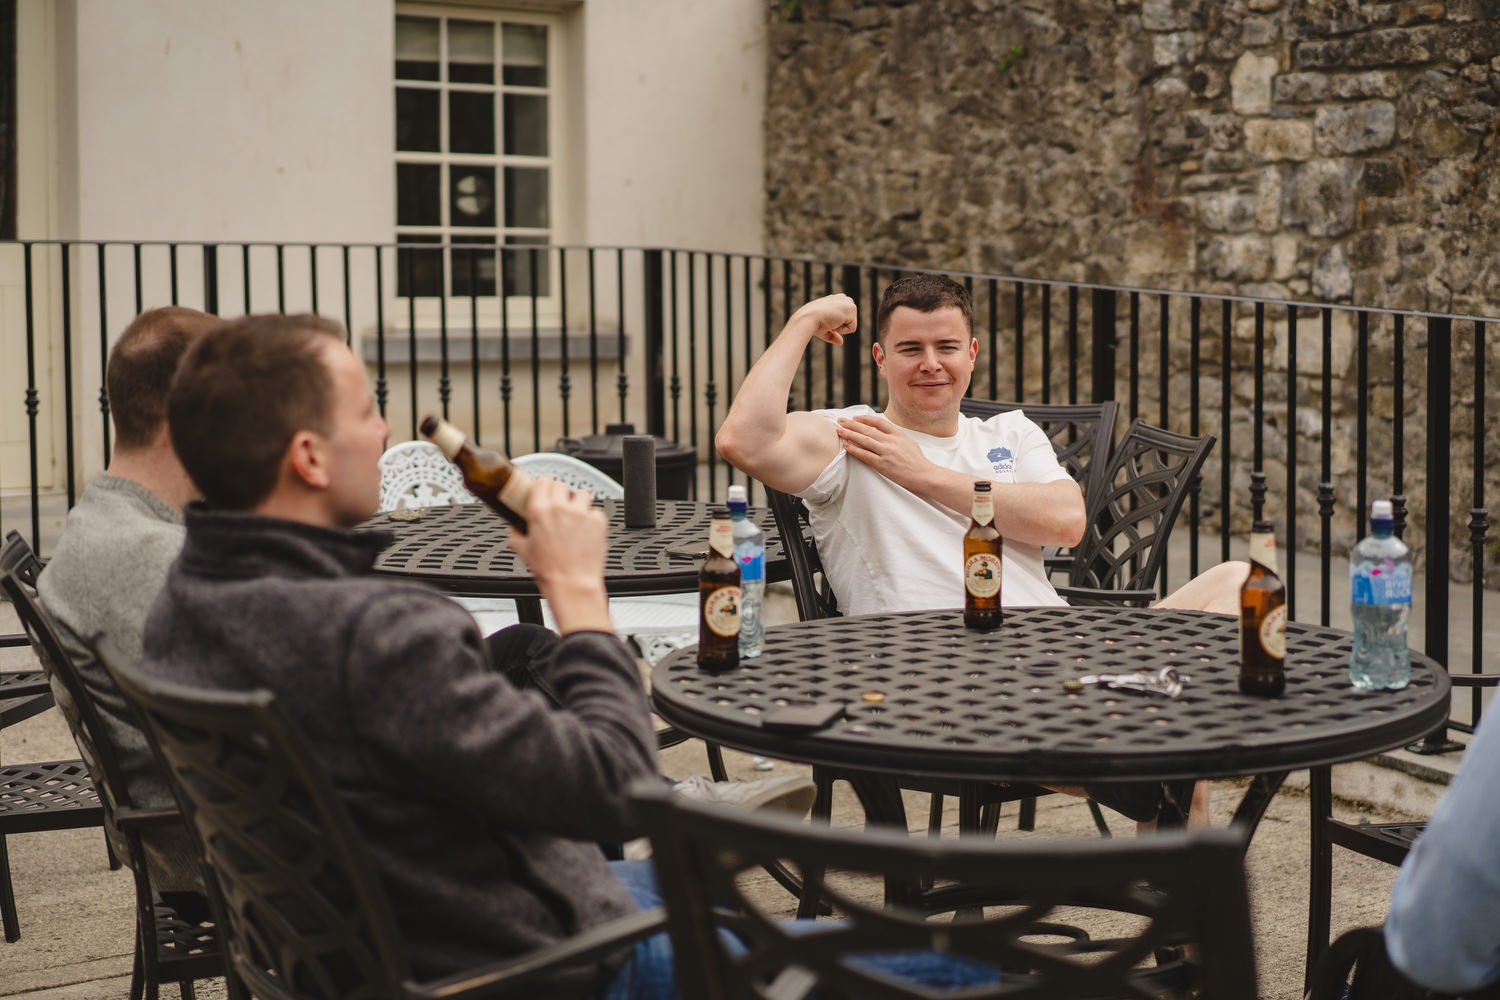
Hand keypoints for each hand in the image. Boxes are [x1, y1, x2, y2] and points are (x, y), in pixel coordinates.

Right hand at [507, 477, 607, 591]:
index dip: (543, 484)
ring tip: (575, 517)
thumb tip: (515, 528)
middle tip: (559, 507)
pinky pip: (595, 511)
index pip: (542, 482)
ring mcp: (581, 513)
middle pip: (561, 485)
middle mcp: (561, 508)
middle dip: (559, 494)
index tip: (544, 489)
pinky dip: (592, 519)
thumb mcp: (522, 551)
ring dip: (578, 503)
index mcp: (540, 511)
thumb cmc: (549, 571)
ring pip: (581, 494)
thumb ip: (515, 534)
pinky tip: (586, 530)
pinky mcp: (598, 521)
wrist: (572, 583)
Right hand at [790, 294, 857, 345]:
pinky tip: (834, 322)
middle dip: (840, 325)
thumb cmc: (812, 322)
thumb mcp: (823, 329)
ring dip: (840, 327)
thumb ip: (832, 335)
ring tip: (830, 321)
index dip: (836, 324)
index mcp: (834, 299)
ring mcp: (848, 302)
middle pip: (849, 320)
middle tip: (827, 321)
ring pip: (851, 324)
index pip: (843, 316)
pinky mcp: (852, 308)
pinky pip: (852, 328)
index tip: (825, 320)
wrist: (809, 318)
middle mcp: (842, 298)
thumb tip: (841, 342)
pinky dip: (843, 329)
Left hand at [835, 414, 933, 491]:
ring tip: (839, 431)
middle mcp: (891, 441)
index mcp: (898, 434)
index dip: (864, 418)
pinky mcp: (882, 465)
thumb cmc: (916, 460)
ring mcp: (886, 453)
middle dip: (852, 424)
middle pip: (867, 429)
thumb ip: (895, 435)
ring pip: (864, 440)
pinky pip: (865, 455)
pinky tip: (846, 446)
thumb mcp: (908, 442)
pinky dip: (854, 450)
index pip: (878, 422)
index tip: (855, 417)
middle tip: (841, 421)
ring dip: (849, 435)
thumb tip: (883, 430)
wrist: (924, 475)